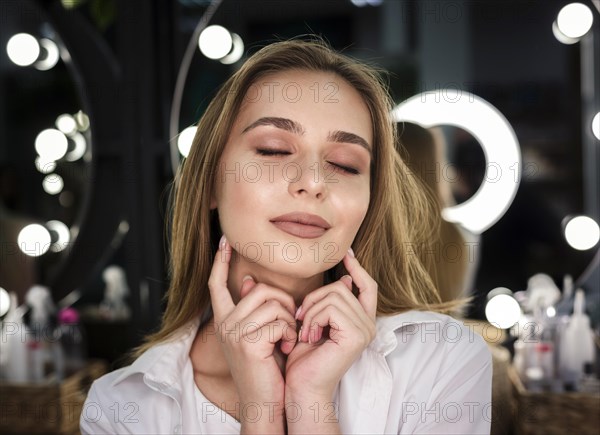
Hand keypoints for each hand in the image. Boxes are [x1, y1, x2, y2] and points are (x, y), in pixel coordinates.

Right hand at [208, 236, 298, 430]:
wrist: (264, 402)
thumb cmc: (266, 367)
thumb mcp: (259, 334)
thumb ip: (253, 308)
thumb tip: (247, 281)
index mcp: (224, 320)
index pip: (216, 284)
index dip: (219, 261)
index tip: (224, 240)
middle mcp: (224, 324)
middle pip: (257, 288)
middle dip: (283, 301)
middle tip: (290, 323)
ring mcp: (234, 332)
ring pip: (272, 302)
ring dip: (289, 319)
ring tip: (289, 338)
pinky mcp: (248, 342)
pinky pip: (279, 320)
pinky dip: (291, 333)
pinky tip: (288, 347)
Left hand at [284, 250, 377, 400]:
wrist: (300, 386)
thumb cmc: (303, 356)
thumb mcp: (314, 320)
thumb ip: (328, 301)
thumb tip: (345, 278)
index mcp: (361, 321)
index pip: (368, 286)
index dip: (357, 268)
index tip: (345, 255)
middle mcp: (369, 325)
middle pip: (342, 287)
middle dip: (314, 298)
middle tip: (300, 319)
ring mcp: (365, 331)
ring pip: (334, 295)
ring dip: (311, 311)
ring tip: (304, 331)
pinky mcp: (356, 335)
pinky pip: (330, 308)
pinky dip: (313, 319)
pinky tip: (308, 337)